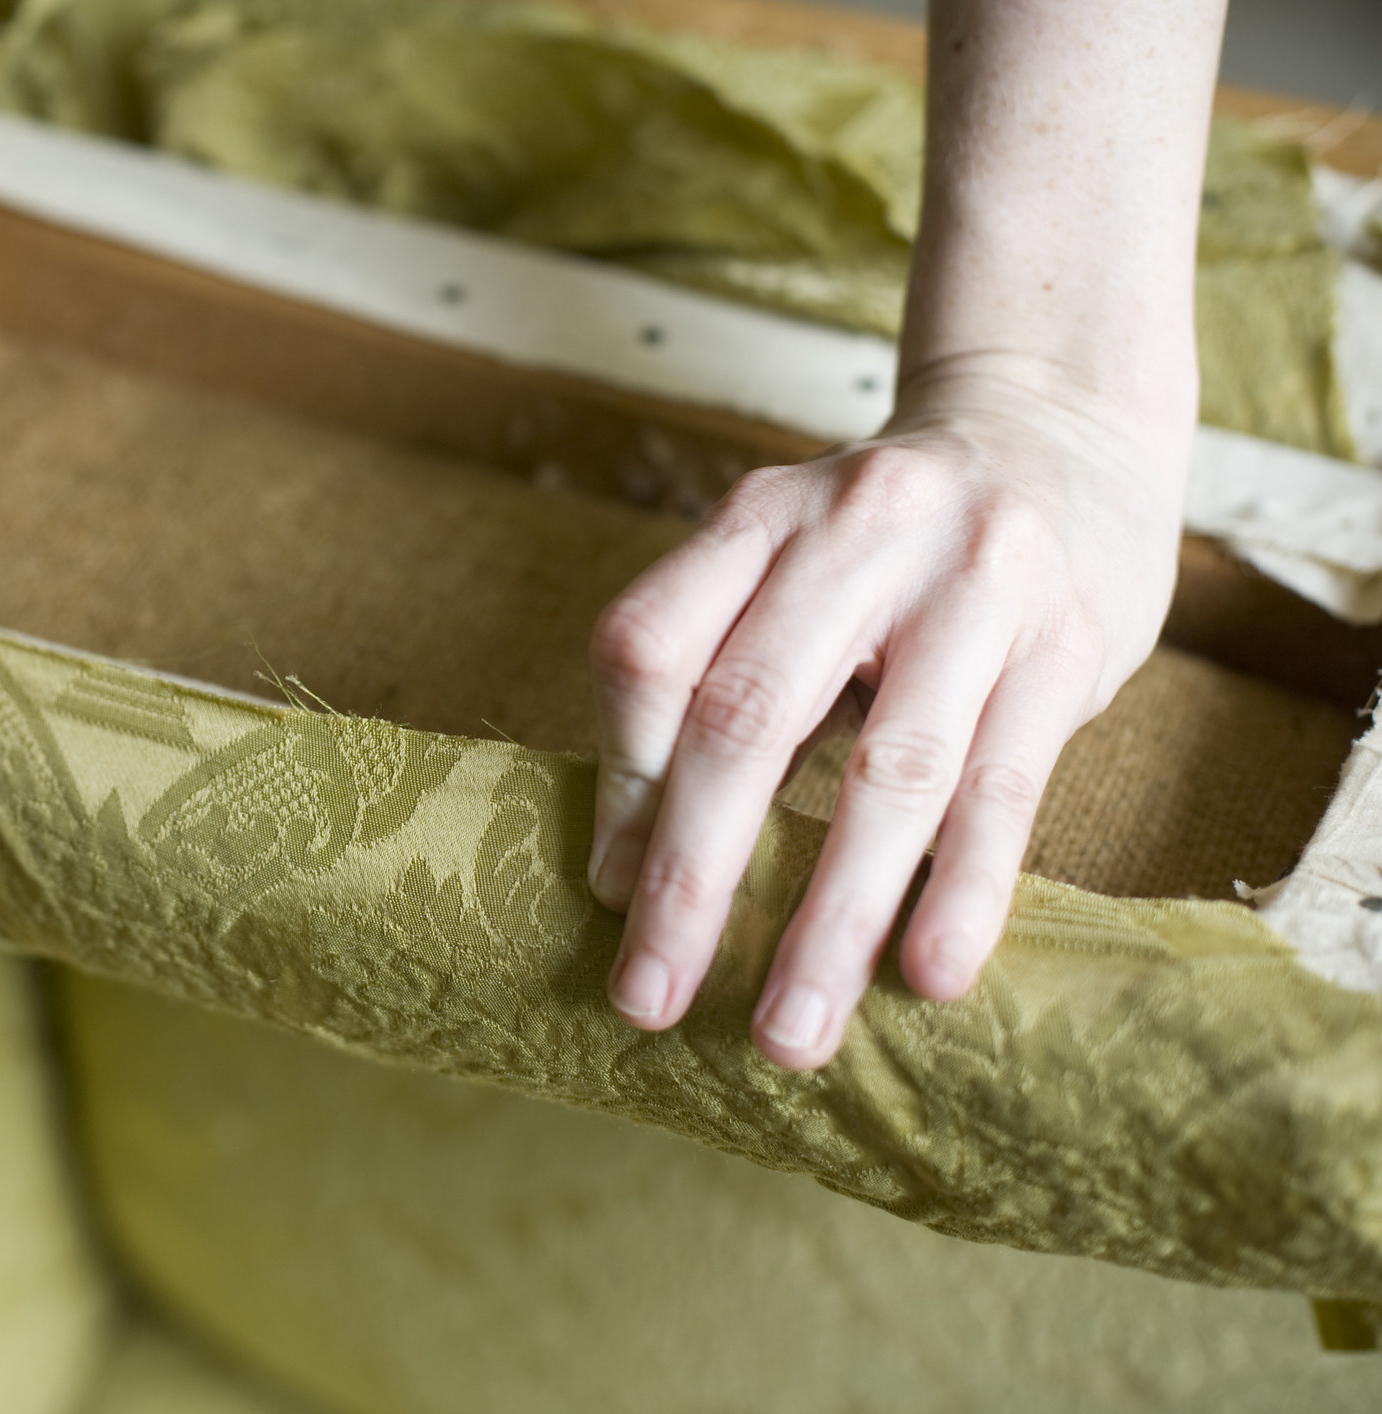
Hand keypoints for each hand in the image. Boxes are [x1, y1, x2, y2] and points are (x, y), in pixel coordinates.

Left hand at [588, 373, 1184, 1068]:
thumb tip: (627, 868)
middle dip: (692, 877)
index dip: (620, 783)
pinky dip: (960, 890)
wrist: (1059, 426)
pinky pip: (1005, 786)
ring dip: (830, 920)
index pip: (649, 650)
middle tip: (649, 999)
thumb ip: (711, 676)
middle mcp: (857, 534)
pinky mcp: (1067, 642)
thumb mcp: (784, 562)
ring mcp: (972, 583)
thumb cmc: (886, 540)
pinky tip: (928, 975)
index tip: (611, 897)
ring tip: (791, 1033)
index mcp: (758, 517)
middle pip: (746, 718)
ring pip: (887, 774)